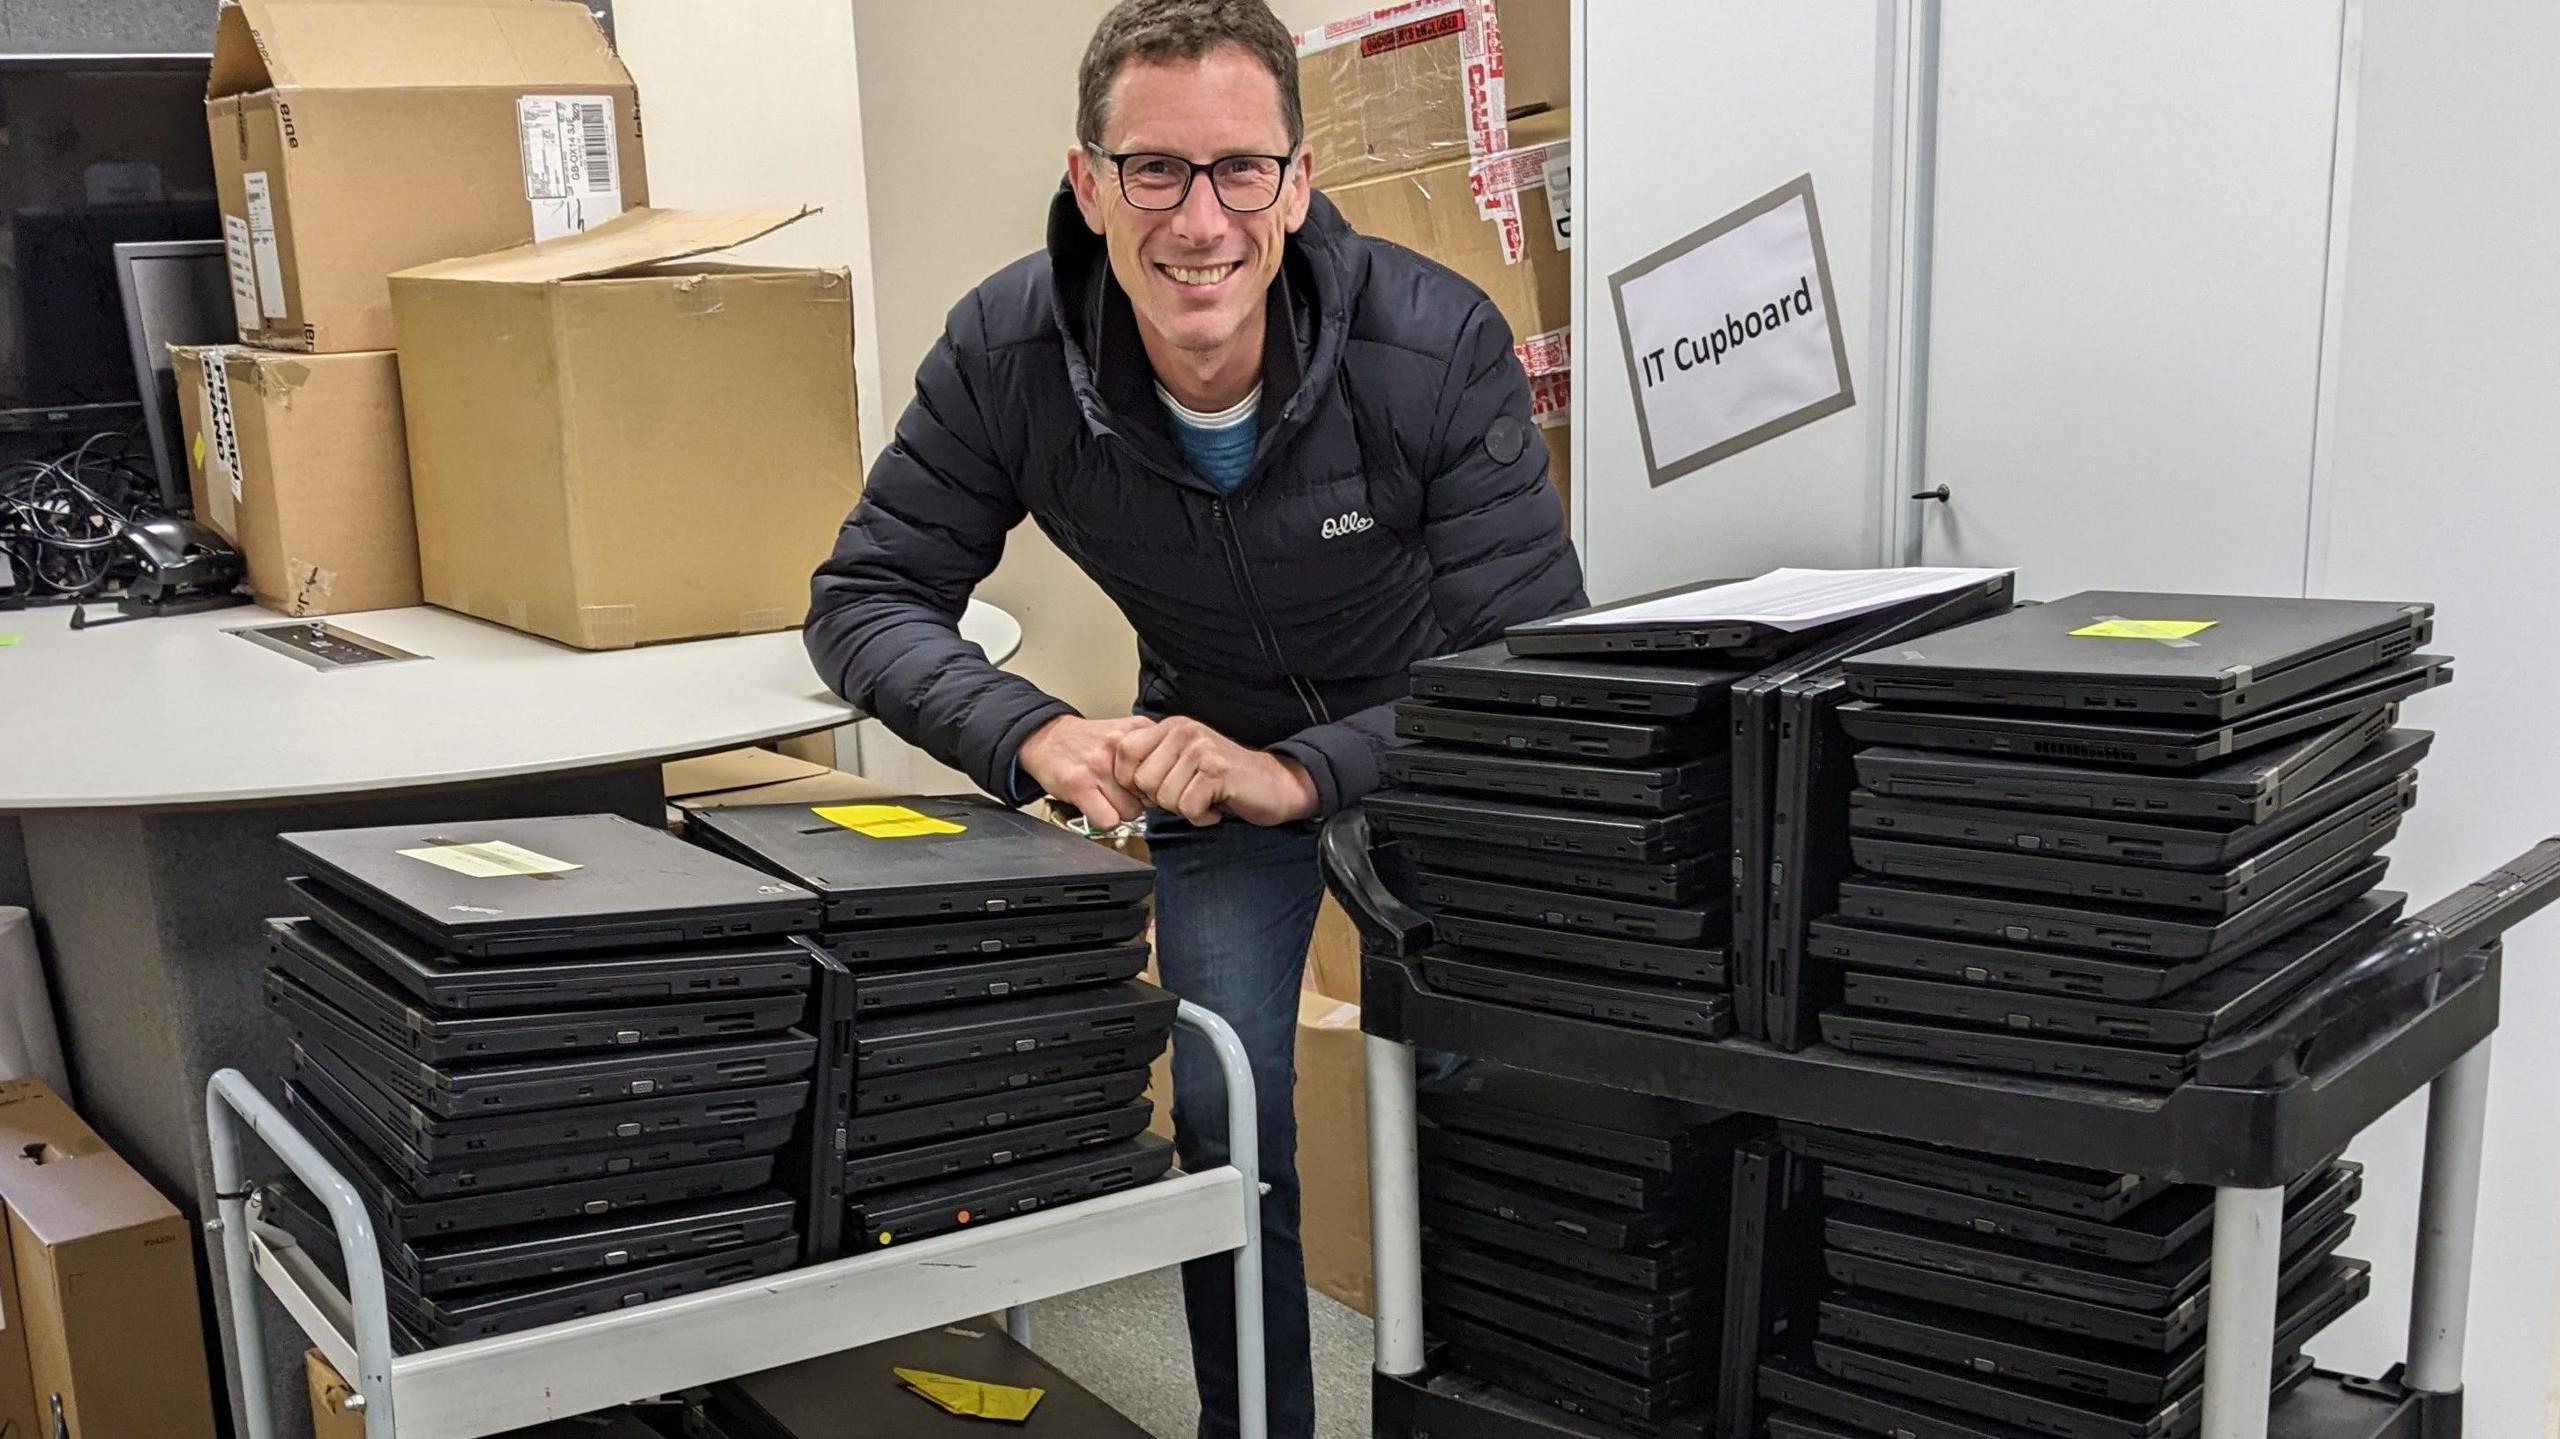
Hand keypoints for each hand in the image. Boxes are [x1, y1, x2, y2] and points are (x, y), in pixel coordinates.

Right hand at [1018, 714, 1154, 829]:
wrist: (1046, 737)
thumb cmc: (1087, 742)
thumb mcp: (1126, 734)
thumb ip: (1151, 752)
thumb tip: (1169, 786)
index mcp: (1137, 729)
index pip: (1167, 771)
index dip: (1157, 785)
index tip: (1146, 786)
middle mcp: (1120, 746)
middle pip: (1150, 796)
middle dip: (1139, 801)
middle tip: (1122, 792)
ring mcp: (1100, 766)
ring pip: (1131, 812)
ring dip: (1121, 812)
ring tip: (1107, 797)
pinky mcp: (1080, 785)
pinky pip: (1109, 821)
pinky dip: (1104, 820)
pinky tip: (1097, 807)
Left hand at [1112, 716, 1319, 826]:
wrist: (1273, 784)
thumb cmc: (1224, 778)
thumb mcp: (1182, 760)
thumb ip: (1150, 760)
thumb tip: (1110, 765)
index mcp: (1171, 727)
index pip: (1123, 752)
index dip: (1132, 781)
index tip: (1157, 789)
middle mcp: (1184, 731)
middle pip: (1142, 782)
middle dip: (1163, 799)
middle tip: (1189, 794)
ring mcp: (1201, 749)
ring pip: (1165, 798)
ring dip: (1185, 808)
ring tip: (1205, 797)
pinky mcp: (1217, 771)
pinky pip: (1188, 808)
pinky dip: (1202, 816)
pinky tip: (1216, 804)